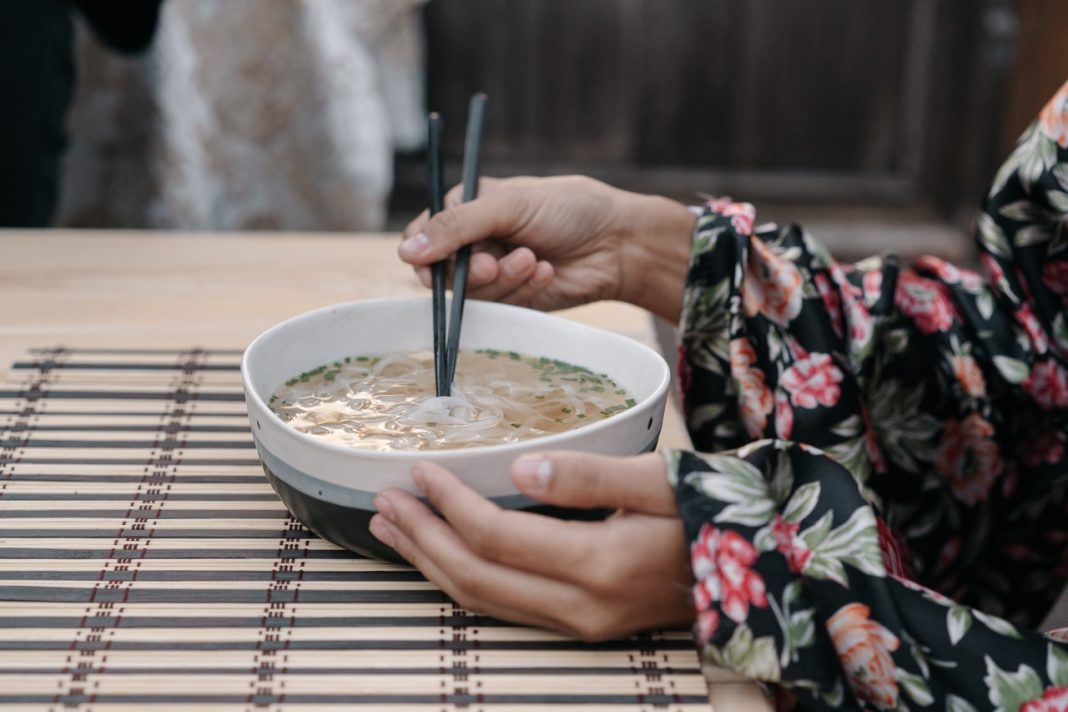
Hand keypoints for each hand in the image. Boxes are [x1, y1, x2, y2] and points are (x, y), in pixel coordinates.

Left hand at [368, 451, 694, 641]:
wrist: (758, 564)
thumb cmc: (710, 507)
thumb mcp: (658, 477)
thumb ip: (589, 473)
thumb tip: (520, 466)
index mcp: (600, 565)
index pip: (498, 537)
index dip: (450, 504)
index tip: (419, 470)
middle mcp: (583, 606)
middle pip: (476, 578)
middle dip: (422, 539)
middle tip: (382, 501)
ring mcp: (581, 624)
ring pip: (484, 602)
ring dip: (432, 564)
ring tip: (391, 529)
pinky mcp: (582, 624)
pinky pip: (506, 608)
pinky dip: (463, 579)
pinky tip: (441, 556)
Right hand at [399, 176, 695, 321]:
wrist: (618, 243)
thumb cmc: (568, 208)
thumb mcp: (509, 205)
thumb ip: (457, 226)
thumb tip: (407, 252)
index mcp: (467, 208)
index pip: (423, 235)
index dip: (425, 253)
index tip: (435, 265)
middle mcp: (476, 242)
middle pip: (444, 272)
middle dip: (472, 271)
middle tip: (494, 263)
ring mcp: (495, 272)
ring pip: (472, 294)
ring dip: (503, 279)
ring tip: (534, 260)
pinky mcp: (515, 298)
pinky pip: (501, 306)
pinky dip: (523, 290)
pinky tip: (546, 272)